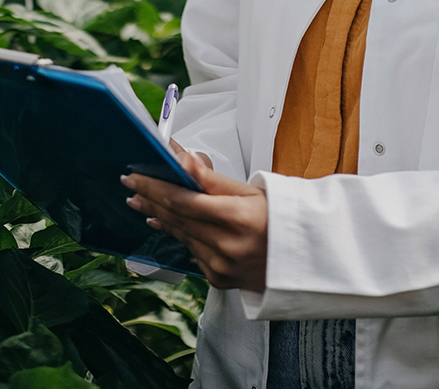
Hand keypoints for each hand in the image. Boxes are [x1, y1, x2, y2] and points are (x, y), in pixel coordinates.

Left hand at [122, 140, 267, 290]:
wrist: (306, 258)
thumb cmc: (281, 219)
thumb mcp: (251, 191)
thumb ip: (213, 179)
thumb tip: (185, 159)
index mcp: (237, 217)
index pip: (183, 201)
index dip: (154, 188)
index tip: (136, 177)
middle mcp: (227, 245)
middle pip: (176, 219)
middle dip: (151, 200)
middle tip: (133, 186)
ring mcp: (222, 266)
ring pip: (181, 237)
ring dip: (160, 218)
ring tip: (144, 204)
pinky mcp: (220, 279)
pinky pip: (192, 254)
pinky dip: (181, 238)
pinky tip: (170, 226)